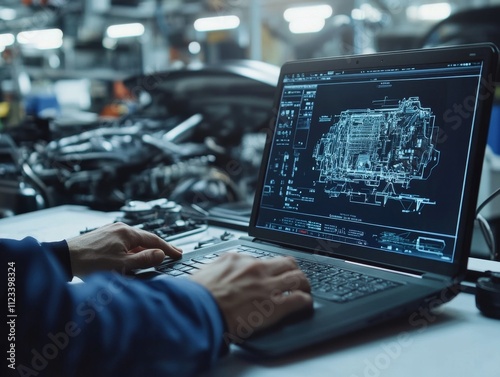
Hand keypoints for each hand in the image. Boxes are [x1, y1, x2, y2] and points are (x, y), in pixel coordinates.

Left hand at [67, 222, 181, 276]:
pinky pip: (124, 242)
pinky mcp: (103, 236)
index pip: (154, 240)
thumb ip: (144, 260)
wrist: (63, 258)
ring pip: (134, 241)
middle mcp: (120, 228)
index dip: (168, 248)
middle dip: (159, 247)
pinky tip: (134, 255)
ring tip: (156, 256)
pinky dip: (134, 249)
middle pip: (145, 238)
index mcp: (127, 232)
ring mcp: (111, 231)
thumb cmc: (90, 262)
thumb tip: (161, 254)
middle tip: (173, 252)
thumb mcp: (121, 265)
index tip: (178, 254)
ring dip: (146, 249)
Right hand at [189, 253, 311, 341]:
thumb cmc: (196, 296)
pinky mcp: (273, 306)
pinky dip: (306, 301)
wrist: (196, 311)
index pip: (262, 258)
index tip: (271, 272)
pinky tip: (305, 304)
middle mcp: (256, 268)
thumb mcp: (206, 272)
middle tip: (295, 277)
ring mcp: (266, 286)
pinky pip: (299, 299)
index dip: (270, 267)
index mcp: (238, 259)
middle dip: (293, 270)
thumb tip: (221, 274)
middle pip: (286, 262)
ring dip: (304, 284)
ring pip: (298, 278)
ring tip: (304, 289)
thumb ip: (220, 270)